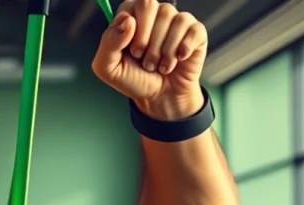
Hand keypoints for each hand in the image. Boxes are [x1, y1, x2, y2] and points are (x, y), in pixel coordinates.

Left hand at [91, 0, 207, 119]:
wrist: (159, 97)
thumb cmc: (134, 79)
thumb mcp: (108, 68)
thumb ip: (109, 42)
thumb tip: (128, 20)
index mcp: (131, 16)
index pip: (131, 5)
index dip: (131, 30)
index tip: (131, 52)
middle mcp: (154, 13)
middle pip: (151, 5)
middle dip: (146, 40)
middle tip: (144, 59)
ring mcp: (176, 20)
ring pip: (173, 20)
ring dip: (163, 52)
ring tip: (159, 65)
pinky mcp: (195, 31)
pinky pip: (192, 31)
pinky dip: (182, 51)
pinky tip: (178, 60)